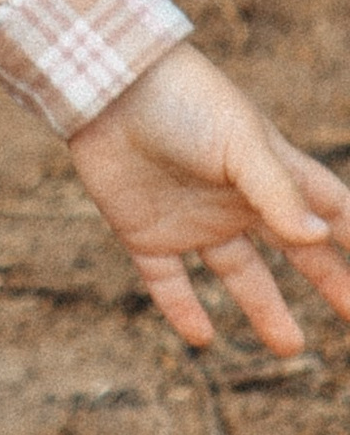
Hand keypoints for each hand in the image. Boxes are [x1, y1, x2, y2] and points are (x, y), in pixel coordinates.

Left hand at [66, 43, 349, 357]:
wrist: (106, 88)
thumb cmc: (183, 102)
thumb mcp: (240, 144)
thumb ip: (278, 193)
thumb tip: (319, 239)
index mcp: (268, 172)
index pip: (328, 209)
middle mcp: (235, 200)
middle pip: (291, 249)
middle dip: (326, 280)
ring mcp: (192, 218)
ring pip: (237, 275)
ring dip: (264, 309)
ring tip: (291, 346)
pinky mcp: (145, 233)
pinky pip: (168, 282)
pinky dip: (183, 310)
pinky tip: (203, 338)